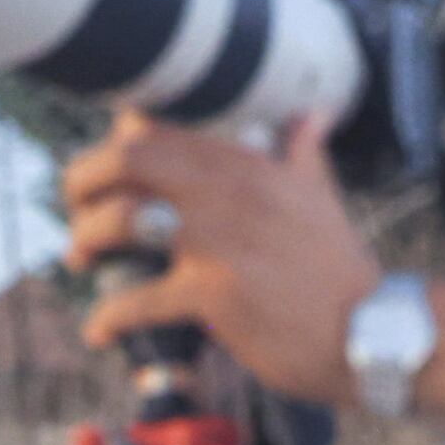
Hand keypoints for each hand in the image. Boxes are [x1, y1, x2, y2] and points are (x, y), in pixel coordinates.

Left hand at [59, 113, 384, 403]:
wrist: (369, 330)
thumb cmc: (338, 268)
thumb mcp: (320, 194)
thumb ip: (303, 150)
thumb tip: (312, 114)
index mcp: (245, 162)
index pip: (159, 128)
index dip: (115, 142)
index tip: (103, 169)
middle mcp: (227, 190)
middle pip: (128, 159)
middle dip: (84, 181)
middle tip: (74, 209)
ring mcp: (218, 240)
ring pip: (121, 219)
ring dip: (84, 239)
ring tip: (79, 260)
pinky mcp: (213, 294)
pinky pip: (137, 299)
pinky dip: (107, 316)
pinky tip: (98, 330)